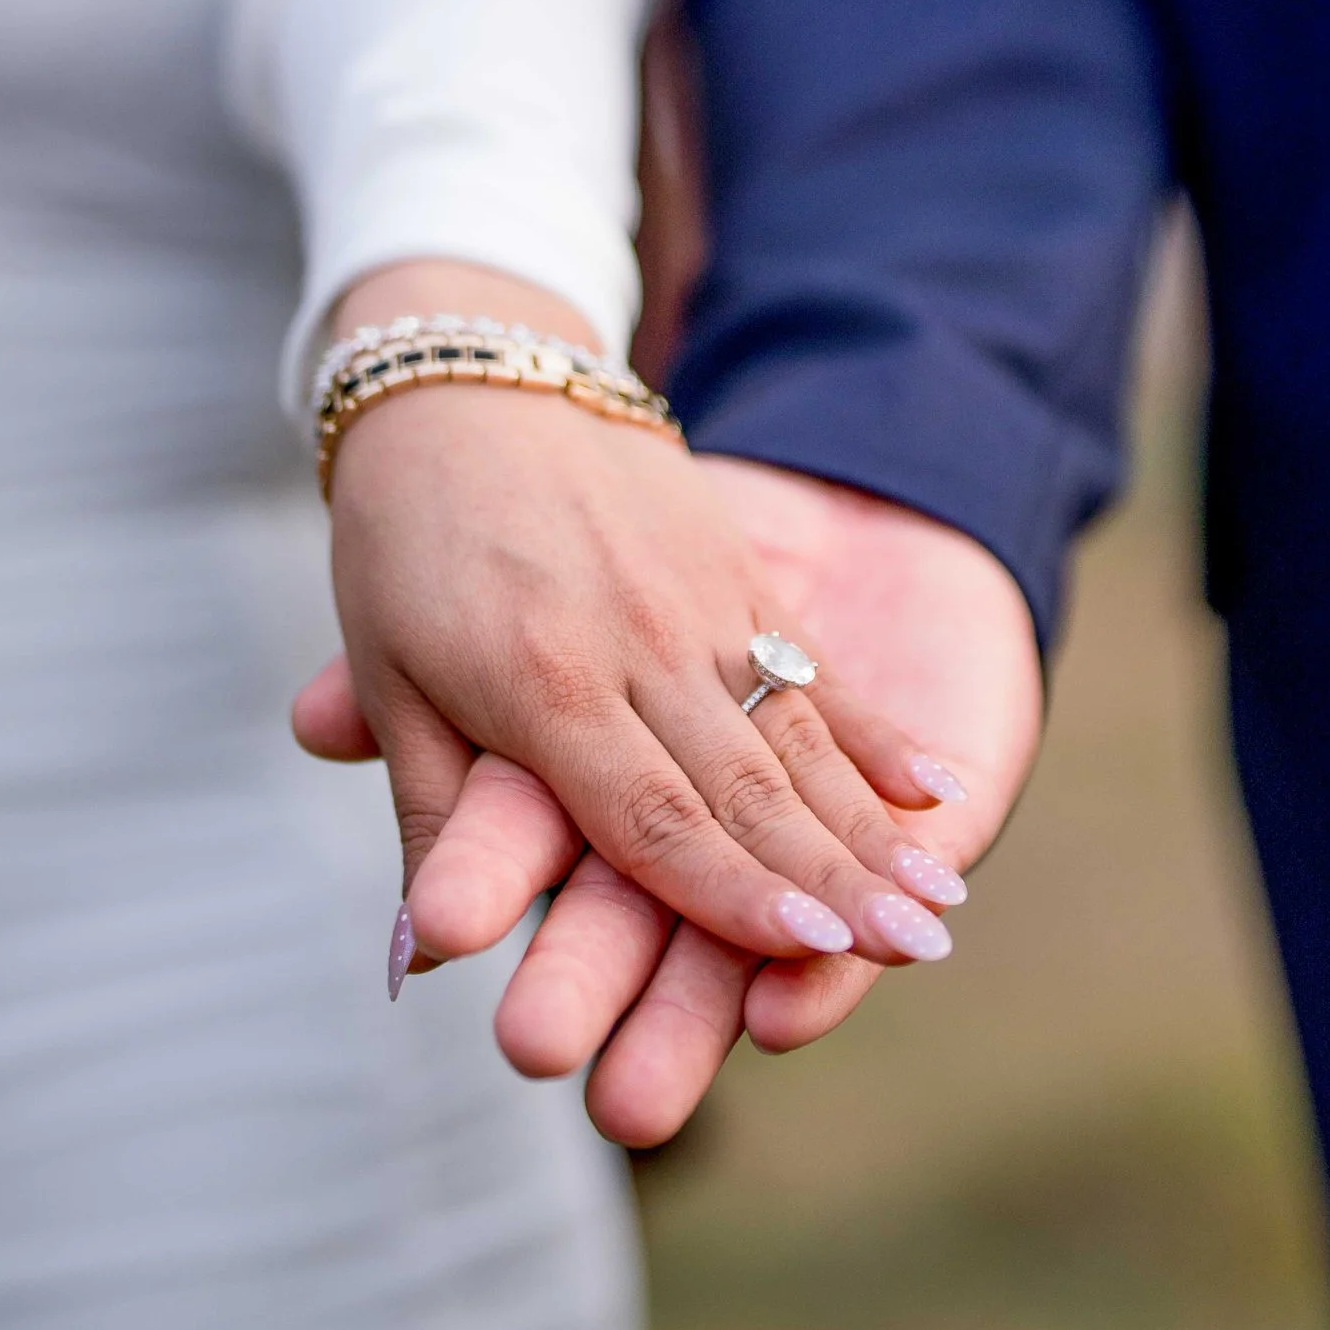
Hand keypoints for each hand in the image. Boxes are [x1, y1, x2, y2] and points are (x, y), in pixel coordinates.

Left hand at [303, 263, 973, 991]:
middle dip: (835, 882)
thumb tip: (421, 953)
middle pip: (747, 787)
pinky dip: (876, 739)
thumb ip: (430, 813)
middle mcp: (639, 648)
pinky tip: (932, 794)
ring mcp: (701, 606)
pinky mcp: (736, 572)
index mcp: (545, 686)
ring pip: (798, 739)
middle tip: (914, 949)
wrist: (467, 371)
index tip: (814, 957)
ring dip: (871, 830)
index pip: (653, 818)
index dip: (734, 896)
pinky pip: (815, 670)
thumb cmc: (408, 538)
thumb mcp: (393, 676)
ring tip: (936, 905)